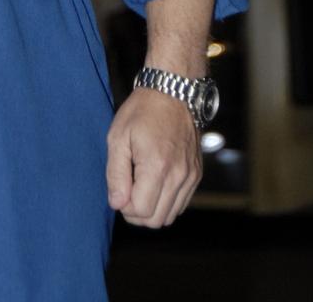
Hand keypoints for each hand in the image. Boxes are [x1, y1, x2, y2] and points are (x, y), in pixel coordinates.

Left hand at [105, 87, 201, 226]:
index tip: (118, 190)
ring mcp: (190, 176)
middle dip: (137, 213)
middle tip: (126, 192)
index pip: (141, 211)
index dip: (124, 207)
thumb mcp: (118, 136)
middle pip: (157, 220)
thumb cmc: (142, 111)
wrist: (173, 92)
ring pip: (170, 215)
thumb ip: (116, 173)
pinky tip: (154, 184)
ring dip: (152, 210)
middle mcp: (178, 176)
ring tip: (139, 187)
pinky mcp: (196, 174)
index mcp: (157, 166)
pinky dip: (166, 202)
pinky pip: (181, 203)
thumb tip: (117, 204)